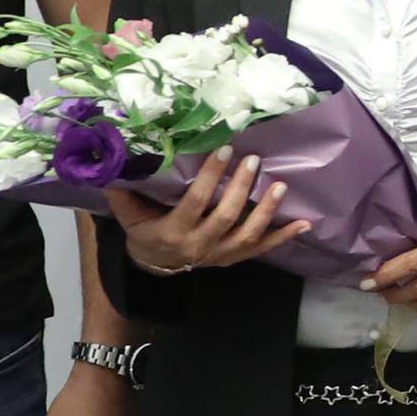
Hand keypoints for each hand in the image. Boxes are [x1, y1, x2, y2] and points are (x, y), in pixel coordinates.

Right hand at [105, 153, 305, 273]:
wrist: (156, 265)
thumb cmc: (145, 231)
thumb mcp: (129, 215)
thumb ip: (123, 192)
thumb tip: (111, 160)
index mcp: (174, 232)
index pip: (196, 202)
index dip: (211, 177)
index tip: (224, 150)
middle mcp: (201, 245)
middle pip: (227, 216)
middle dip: (241, 187)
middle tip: (253, 160)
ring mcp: (221, 254)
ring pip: (249, 233)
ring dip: (267, 210)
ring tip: (280, 185)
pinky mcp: (236, 257)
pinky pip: (263, 248)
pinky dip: (285, 237)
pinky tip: (305, 224)